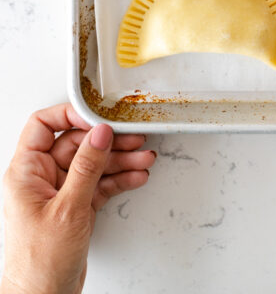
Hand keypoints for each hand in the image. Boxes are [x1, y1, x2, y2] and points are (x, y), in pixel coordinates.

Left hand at [2, 104, 155, 293]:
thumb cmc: (38, 265)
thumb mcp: (68, 209)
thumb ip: (86, 167)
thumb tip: (99, 133)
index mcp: (26, 172)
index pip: (44, 126)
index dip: (71, 115)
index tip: (99, 116)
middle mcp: (41, 179)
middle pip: (77, 145)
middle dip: (108, 142)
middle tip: (134, 137)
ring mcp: (60, 194)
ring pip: (93, 165)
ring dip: (120, 160)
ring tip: (143, 157)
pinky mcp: (75, 208)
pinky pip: (100, 184)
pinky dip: (119, 180)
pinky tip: (136, 176)